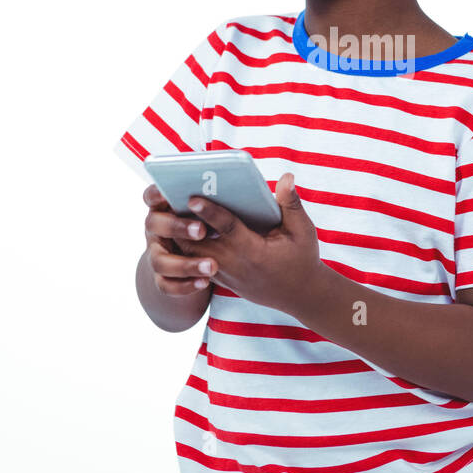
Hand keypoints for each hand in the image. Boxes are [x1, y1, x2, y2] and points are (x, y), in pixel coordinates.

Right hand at [143, 183, 218, 295]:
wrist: (202, 251)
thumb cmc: (207, 219)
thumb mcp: (206, 209)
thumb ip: (211, 200)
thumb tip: (237, 188)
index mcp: (163, 206)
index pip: (151, 195)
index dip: (155, 194)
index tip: (167, 193)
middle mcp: (155, 228)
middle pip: (154, 224)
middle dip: (177, 227)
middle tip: (202, 230)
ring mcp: (155, 253)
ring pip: (160, 260)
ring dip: (185, 264)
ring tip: (213, 266)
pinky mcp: (161, 276)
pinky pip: (166, 284)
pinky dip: (185, 285)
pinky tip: (205, 282)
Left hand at [183, 172, 321, 313]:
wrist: (300, 295)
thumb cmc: (302, 259)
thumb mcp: (303, 231)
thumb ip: (291, 203)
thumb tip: (287, 177)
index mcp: (254, 252)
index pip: (226, 228)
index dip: (209, 212)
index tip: (192, 197)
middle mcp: (235, 265)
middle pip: (198, 242)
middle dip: (183, 222)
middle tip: (169, 196)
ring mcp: (225, 275)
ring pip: (192, 255)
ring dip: (181, 234)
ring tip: (171, 208)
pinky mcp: (221, 278)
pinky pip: (196, 263)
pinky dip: (187, 246)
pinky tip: (180, 226)